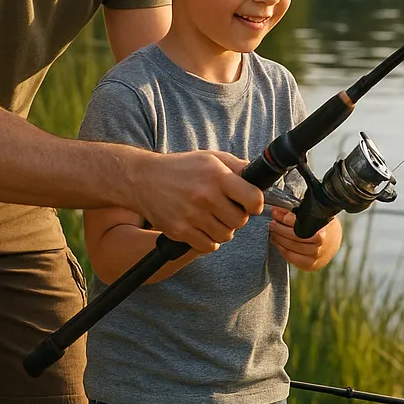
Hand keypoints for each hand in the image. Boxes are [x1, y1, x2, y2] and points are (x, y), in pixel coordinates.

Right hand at [135, 150, 262, 252]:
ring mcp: (192, 215)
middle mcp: (206, 196)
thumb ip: (237, 167)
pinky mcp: (179, 231)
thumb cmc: (181, 167)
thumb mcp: (211, 158)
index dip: (256, 204)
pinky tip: (202, 227)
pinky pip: (208, 246)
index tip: (250, 204)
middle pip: (240, 221)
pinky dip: (209, 240)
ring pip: (225, 235)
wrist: (143, 179)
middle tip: (227, 209)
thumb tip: (259, 177)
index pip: (253, 199)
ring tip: (213, 217)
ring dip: (223, 229)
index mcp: (217, 176)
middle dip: (237, 217)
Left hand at [269, 209, 342, 270]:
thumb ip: (297, 213)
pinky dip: (282, 249)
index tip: (275, 212)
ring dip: (278, 239)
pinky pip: (291, 257)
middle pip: (293, 236)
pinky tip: (277, 243)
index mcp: (322, 233)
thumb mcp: (314, 216)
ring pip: (290, 247)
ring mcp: (314, 258)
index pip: (299, 225)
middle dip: (279, 228)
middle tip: (271, 223)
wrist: (334, 242)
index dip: (285, 218)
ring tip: (272, 232)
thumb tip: (277, 210)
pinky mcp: (309, 265)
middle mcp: (319, 247)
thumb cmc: (322, 226)